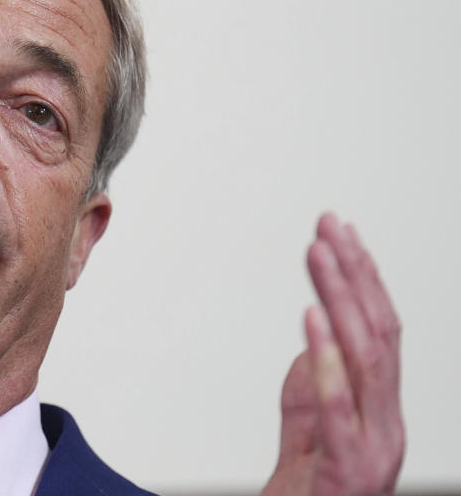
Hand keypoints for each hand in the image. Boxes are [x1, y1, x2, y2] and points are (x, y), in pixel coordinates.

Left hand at [261, 212, 403, 495]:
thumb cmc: (309, 487)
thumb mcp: (309, 424)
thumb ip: (314, 380)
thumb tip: (314, 331)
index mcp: (382, 408)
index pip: (381, 329)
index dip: (364, 278)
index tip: (342, 234)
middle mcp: (387, 422)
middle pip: (378, 333)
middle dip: (353, 273)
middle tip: (329, 227)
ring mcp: (372, 447)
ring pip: (365, 359)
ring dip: (340, 299)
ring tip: (320, 255)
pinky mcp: (345, 468)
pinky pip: (335, 407)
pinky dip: (325, 359)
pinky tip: (312, 320)